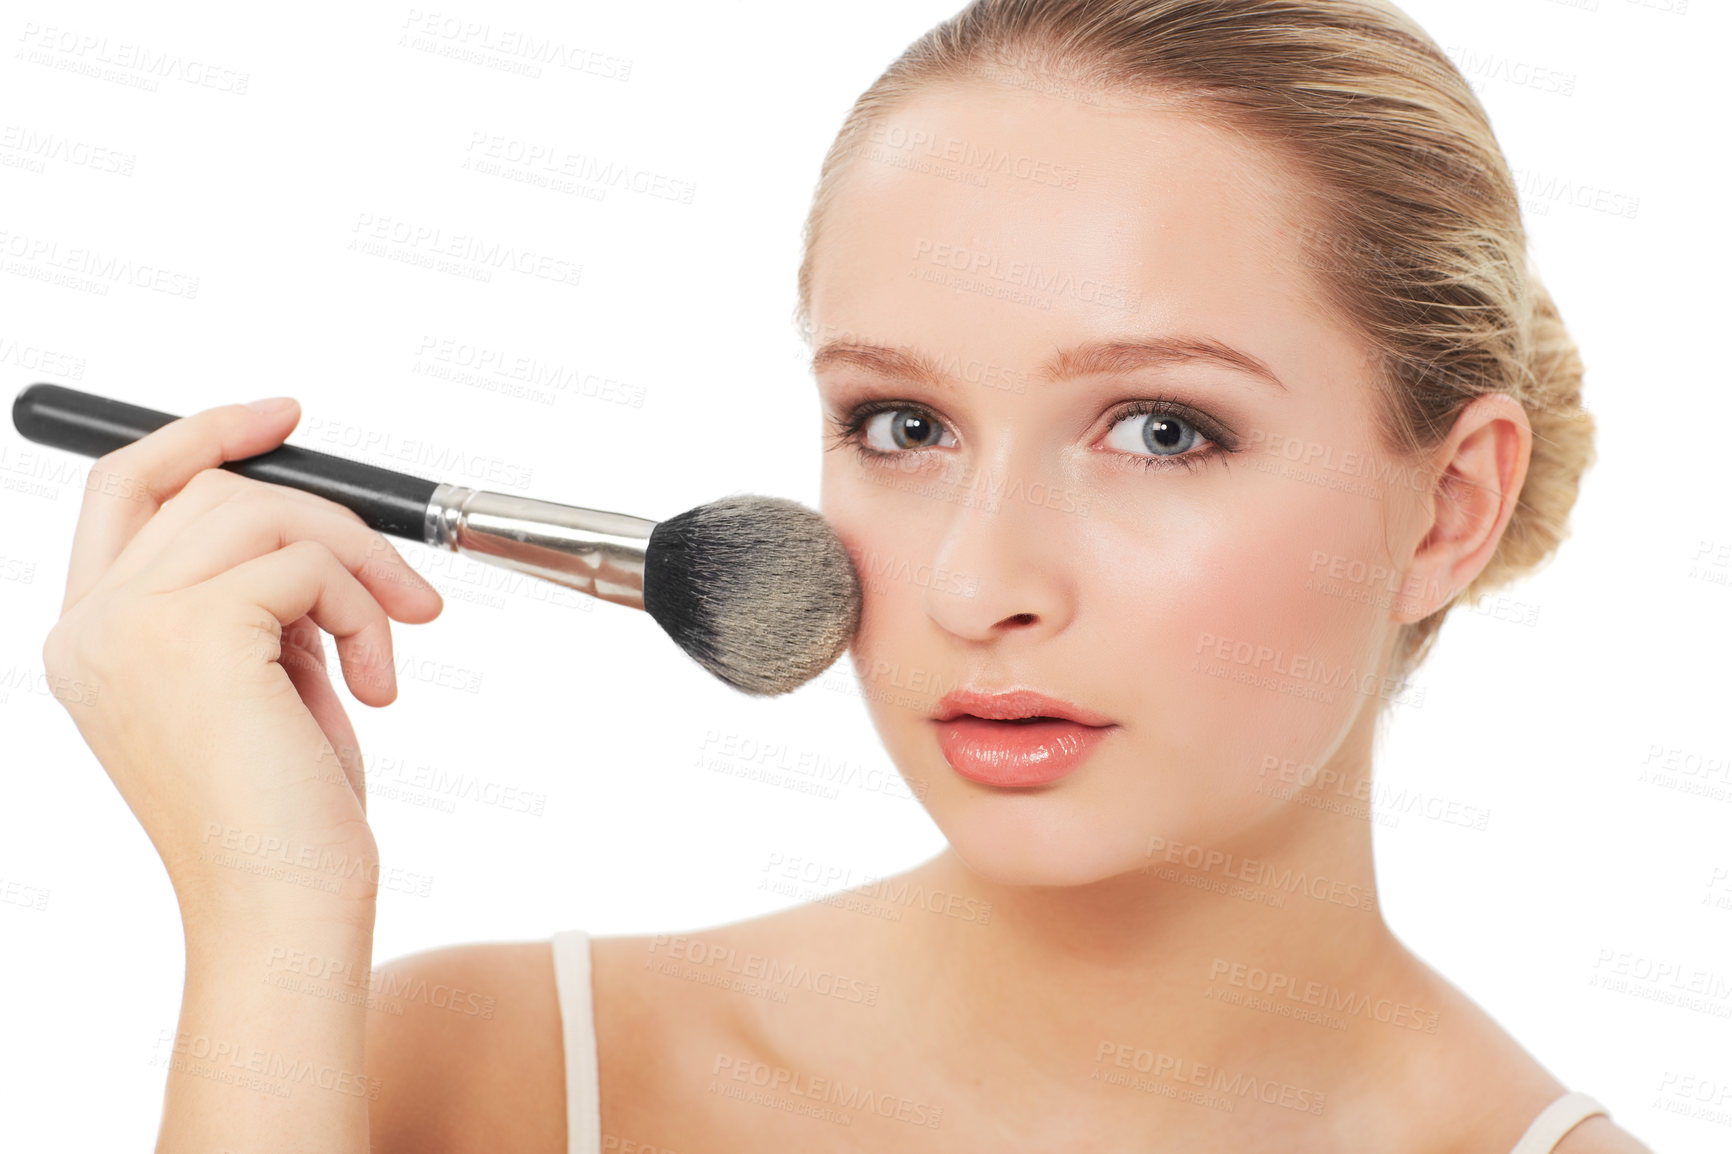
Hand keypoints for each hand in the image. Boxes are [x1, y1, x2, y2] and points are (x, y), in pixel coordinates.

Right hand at [41, 397, 442, 928]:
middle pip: (216, 490)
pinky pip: (308, 564)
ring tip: (390, 647)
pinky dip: (365, 612)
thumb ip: (260, 598)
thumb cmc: (285, 815)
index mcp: (95, 636)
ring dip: (358, 571)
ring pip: (268, 513)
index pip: (129, 488)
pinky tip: (374, 685)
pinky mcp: (193, 633)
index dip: (205, 437)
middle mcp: (93, 625)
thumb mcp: (264, 681)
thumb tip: (318, 522)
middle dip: (333, 526)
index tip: (284, 419)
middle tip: (407, 592)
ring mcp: (131, 626)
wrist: (285, 906)